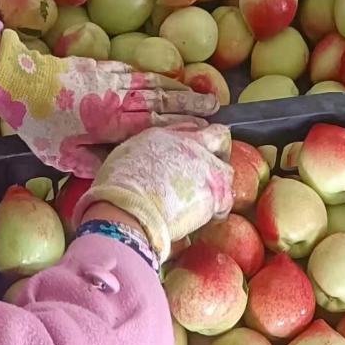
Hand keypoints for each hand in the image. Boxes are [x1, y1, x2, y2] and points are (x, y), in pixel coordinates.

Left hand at [0, 31, 216, 177]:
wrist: (18, 81)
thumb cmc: (38, 125)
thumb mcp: (63, 156)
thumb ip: (95, 165)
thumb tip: (120, 174)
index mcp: (110, 123)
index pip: (154, 124)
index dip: (181, 126)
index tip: (204, 128)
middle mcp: (116, 99)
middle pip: (161, 102)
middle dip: (191, 105)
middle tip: (217, 109)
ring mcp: (111, 79)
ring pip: (152, 84)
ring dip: (179, 90)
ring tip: (202, 94)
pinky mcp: (102, 67)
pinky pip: (136, 72)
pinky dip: (156, 77)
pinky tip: (168, 80)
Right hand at [78, 123, 233, 263]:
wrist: (129, 208)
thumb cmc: (117, 188)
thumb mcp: (126, 157)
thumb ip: (145, 154)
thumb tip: (149, 165)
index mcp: (165, 135)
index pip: (190, 127)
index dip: (195, 141)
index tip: (194, 152)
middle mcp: (190, 144)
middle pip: (220, 136)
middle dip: (220, 150)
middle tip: (211, 169)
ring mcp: (207, 167)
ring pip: (227, 170)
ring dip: (219, 183)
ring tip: (206, 199)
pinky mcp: (216, 192)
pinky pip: (227, 200)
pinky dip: (219, 210)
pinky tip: (207, 218)